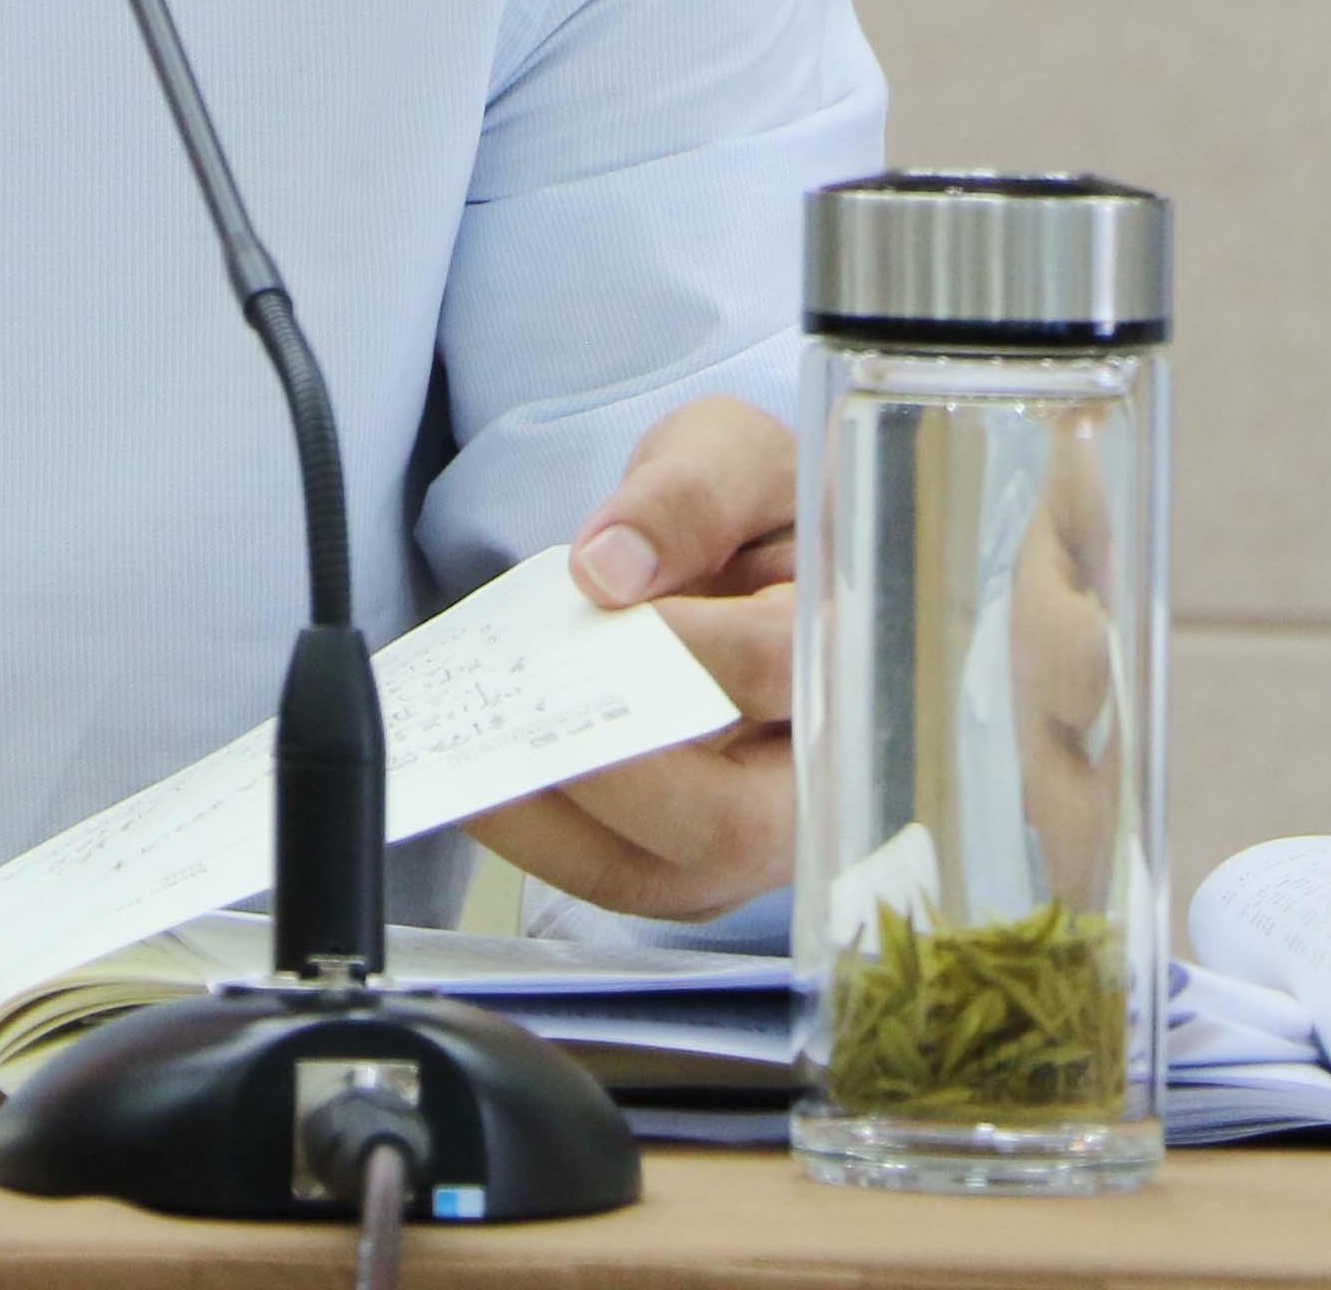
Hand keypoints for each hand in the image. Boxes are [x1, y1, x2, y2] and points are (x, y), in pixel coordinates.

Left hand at [466, 395, 796, 921]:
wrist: (733, 561)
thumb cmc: (744, 508)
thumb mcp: (728, 453)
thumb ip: (686, 494)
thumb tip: (609, 571)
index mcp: (855, 650)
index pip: (781, 673)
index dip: (689, 647)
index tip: (607, 598)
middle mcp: (818, 770)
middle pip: (729, 823)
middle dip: (609, 768)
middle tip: (520, 707)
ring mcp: (755, 839)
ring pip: (658, 873)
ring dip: (549, 813)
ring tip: (475, 738)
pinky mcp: (691, 868)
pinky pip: (610, 877)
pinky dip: (535, 831)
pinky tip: (478, 767)